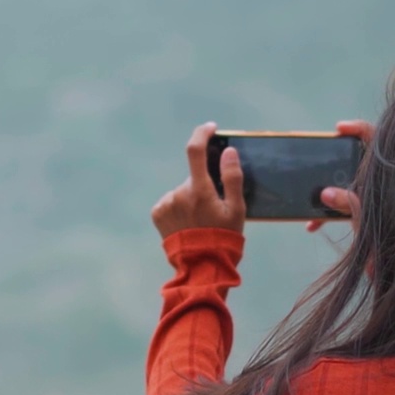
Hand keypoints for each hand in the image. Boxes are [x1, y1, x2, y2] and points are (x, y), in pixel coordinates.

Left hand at [151, 122, 245, 237]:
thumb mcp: (237, 209)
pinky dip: (179, 207)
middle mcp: (179, 193)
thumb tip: (228, 151)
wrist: (201, 266)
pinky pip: (171, 201)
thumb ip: (232, 178)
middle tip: (214, 207)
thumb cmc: (223, 237)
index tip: (211, 128)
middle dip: (204, 184)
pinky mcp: (157, 213)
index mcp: (199, 190)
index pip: (195, 151)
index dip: (202, 134)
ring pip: (182, 190)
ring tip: (201, 221)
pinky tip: (188, 223)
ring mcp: (166, 203)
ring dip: (191, 197)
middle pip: (193, 177)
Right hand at [305, 119, 371, 232]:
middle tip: (316, 172)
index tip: (338, 129)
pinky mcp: (370, 210)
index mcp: (385, 170)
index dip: (356, 128)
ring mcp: (376, 194)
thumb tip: (325, 193)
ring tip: (310, 211)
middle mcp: (381, 178)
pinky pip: (348, 204)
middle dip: (331, 170)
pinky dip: (333, 212)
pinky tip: (314, 224)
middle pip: (354, 162)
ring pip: (348, 186)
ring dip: (327, 197)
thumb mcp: (367, 216)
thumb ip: (348, 203)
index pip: (375, 137)